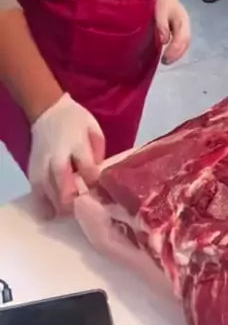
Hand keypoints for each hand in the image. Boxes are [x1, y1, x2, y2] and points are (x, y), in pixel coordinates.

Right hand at [28, 94, 104, 217]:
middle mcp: (58, 153)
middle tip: (81, 209)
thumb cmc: (75, 120)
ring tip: (67, 214)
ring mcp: (42, 161)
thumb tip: (98, 171)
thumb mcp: (93, 128)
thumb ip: (98, 149)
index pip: (85, 164)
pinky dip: (41, 202)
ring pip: (46, 186)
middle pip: (61, 177)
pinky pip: (35, 188)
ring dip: (57, 203)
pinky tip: (49, 213)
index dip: (93, 179)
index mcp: (76, 142)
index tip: (99, 189)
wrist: (47, 110)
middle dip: (71, 196)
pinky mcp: (32, 167)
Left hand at [156, 0, 190, 64]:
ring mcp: (184, 27)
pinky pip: (182, 42)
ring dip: (177, 54)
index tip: (164, 57)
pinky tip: (169, 55)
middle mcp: (186, 24)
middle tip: (165, 62)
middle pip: (185, 42)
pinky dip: (177, 50)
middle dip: (176, 54)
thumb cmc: (161, 1)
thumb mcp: (160, 10)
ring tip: (166, 61)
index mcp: (182, 19)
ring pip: (185, 43)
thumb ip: (162, 24)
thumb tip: (164, 40)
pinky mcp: (180, 29)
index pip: (182, 37)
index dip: (174, 49)